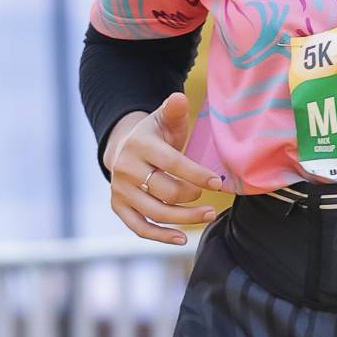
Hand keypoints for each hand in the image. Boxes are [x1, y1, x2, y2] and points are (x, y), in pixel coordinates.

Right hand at [105, 93, 218, 246]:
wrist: (124, 147)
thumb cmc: (155, 135)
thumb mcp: (165, 119)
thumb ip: (174, 110)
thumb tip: (179, 98)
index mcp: (139, 145)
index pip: (172, 163)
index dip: (197, 175)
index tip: (219, 183)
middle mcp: (125, 168)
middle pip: (165, 191)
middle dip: (193, 198)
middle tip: (212, 201)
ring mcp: (119, 189)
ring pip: (156, 212)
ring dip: (185, 219)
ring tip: (208, 215)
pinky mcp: (118, 205)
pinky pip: (139, 227)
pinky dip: (160, 236)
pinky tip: (182, 239)